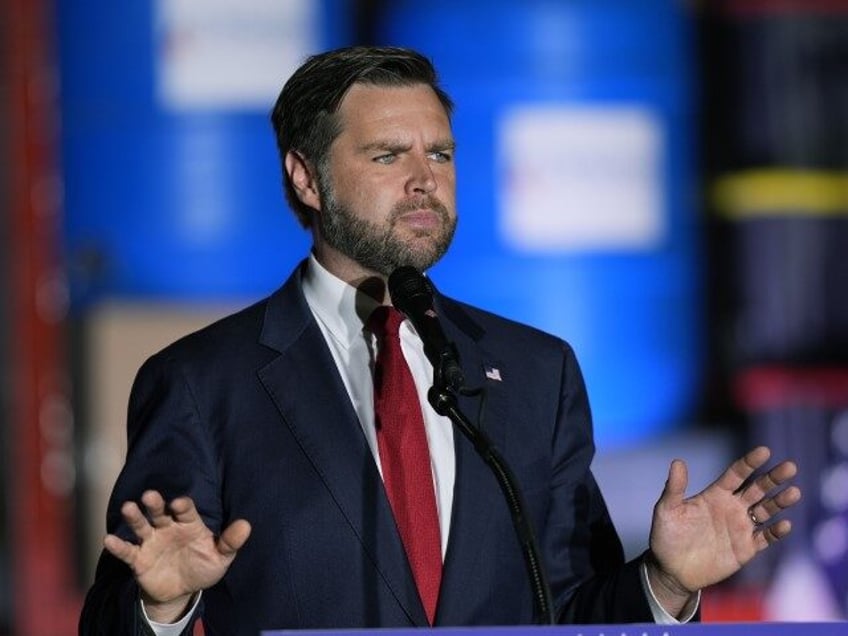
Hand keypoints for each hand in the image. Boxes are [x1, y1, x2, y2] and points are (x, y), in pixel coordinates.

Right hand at [104, 490, 251, 622]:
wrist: (182, 590)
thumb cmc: (203, 565)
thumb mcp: (221, 557)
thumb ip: (230, 542)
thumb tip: (246, 525)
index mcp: (189, 525)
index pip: (186, 511)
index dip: (183, 506)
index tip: (179, 503)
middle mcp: (168, 528)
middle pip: (160, 512)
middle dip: (155, 504)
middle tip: (150, 495)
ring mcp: (152, 542)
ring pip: (142, 526)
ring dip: (134, 517)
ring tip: (128, 507)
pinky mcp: (139, 559)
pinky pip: (128, 551)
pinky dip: (118, 546)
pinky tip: (108, 539)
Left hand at [647, 446, 800, 614]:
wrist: (672, 570)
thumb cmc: (667, 536)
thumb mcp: (667, 510)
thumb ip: (674, 488)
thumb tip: (677, 461)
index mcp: (715, 494)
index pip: (736, 474)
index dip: (750, 463)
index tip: (764, 451)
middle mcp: (732, 507)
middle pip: (757, 489)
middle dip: (773, 478)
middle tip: (790, 467)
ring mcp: (741, 527)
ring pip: (766, 511)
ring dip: (780, 502)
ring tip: (793, 492)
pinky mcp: (746, 548)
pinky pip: (765, 538)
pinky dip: (775, 531)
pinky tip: (784, 524)